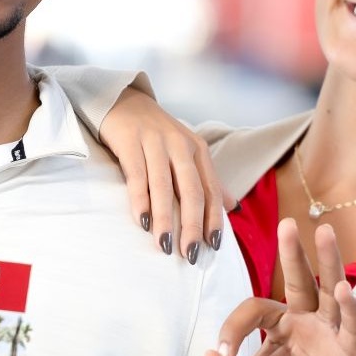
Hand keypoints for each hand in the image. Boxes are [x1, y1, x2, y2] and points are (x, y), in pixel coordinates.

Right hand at [98, 87, 226, 263]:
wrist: (122, 100)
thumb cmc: (156, 135)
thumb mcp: (187, 152)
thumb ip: (208, 180)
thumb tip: (232, 208)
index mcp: (198, 150)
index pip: (211, 189)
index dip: (214, 219)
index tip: (214, 246)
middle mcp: (180, 145)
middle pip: (191, 191)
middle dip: (192, 225)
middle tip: (191, 254)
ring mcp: (154, 142)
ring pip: (163, 186)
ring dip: (165, 219)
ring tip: (166, 246)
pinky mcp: (130, 142)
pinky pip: (137, 176)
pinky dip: (140, 200)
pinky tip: (142, 221)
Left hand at [200, 219, 355, 355]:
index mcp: (277, 327)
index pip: (256, 308)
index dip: (237, 325)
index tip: (225, 352)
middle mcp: (304, 322)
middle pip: (299, 280)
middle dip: (293, 252)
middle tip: (286, 223)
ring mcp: (328, 334)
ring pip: (330, 291)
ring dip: (328, 263)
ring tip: (324, 232)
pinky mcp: (348, 353)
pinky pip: (351, 324)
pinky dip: (350, 307)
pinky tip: (344, 289)